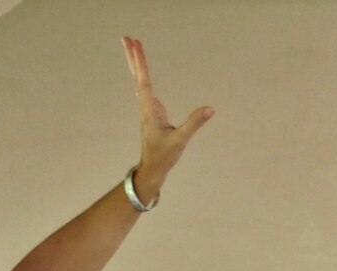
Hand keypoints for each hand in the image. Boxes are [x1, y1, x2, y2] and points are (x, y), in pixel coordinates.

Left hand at [123, 35, 212, 200]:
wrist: (152, 168)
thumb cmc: (164, 155)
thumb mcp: (181, 140)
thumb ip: (194, 124)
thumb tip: (210, 109)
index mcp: (150, 110)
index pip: (144, 81)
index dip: (140, 63)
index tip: (136, 46)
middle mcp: (146, 105)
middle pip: (137, 76)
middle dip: (133, 57)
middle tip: (127, 38)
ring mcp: (147, 107)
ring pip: (139, 80)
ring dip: (136, 63)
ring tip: (134, 46)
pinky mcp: (151, 111)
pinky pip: (144, 87)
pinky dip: (142, 74)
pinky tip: (141, 69)